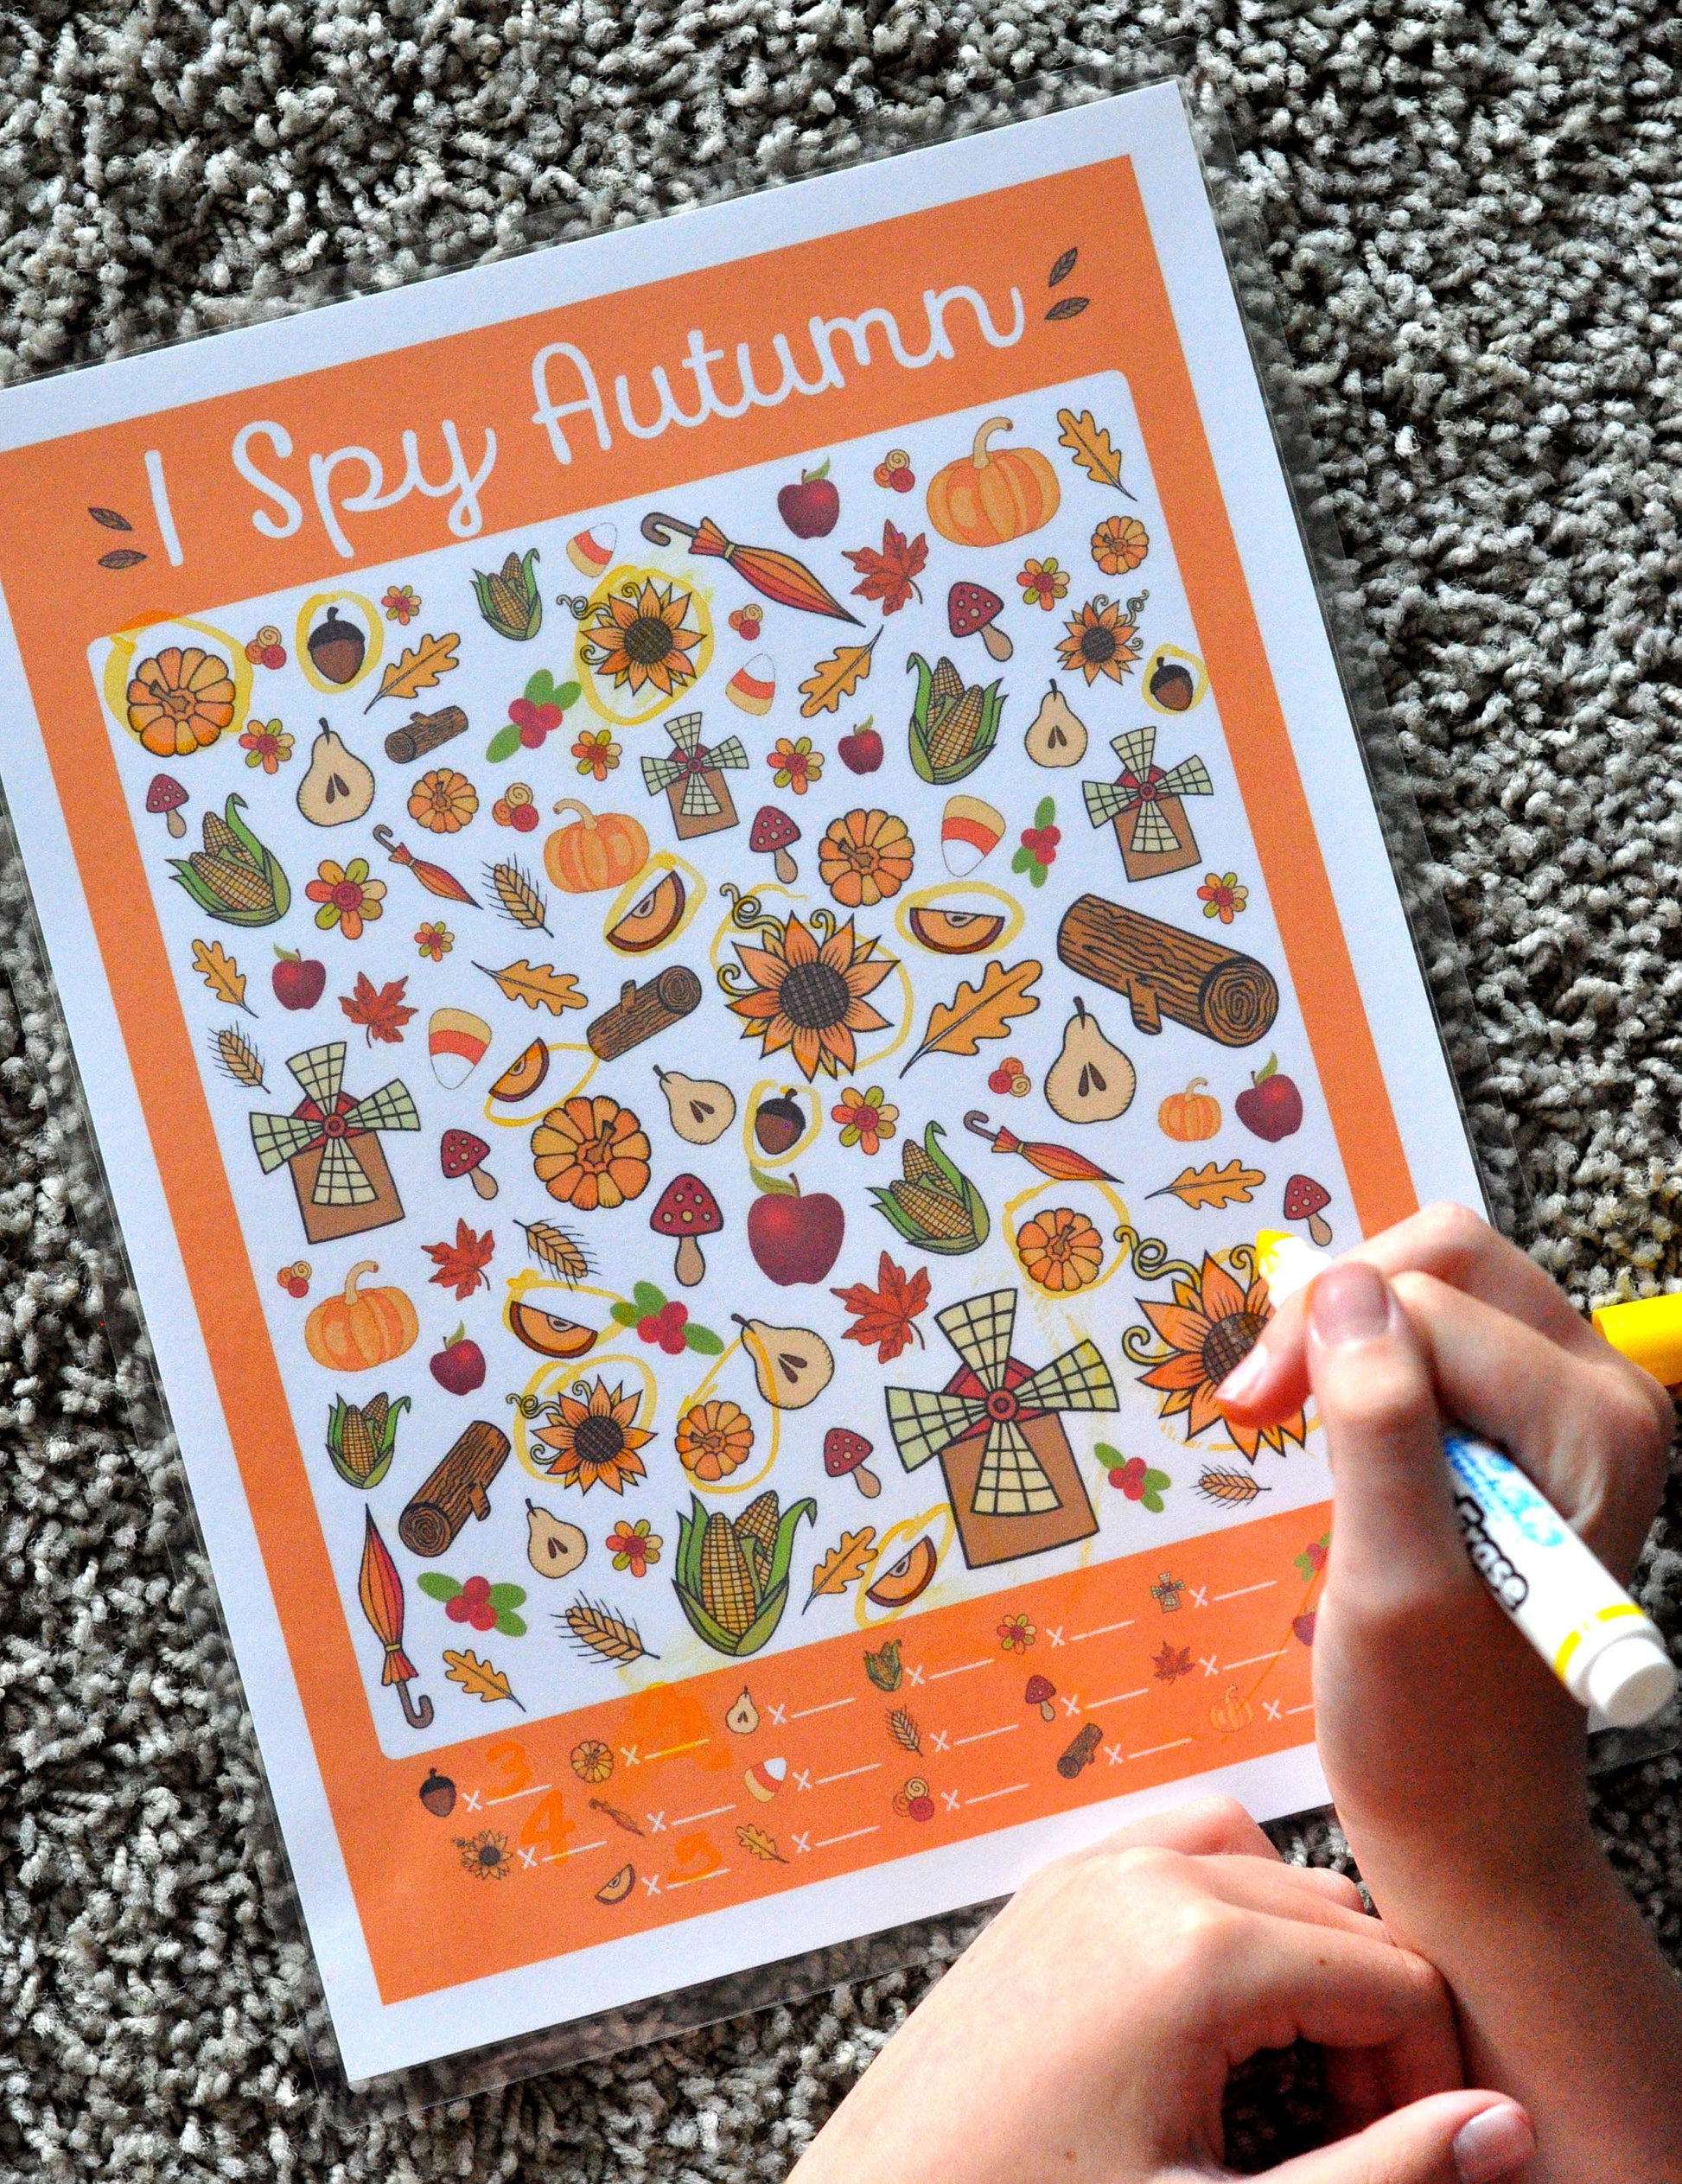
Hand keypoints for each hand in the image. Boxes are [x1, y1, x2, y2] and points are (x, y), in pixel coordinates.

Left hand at [789, 1795, 1532, 2183]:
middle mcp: (1144, 1878)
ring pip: (1270, 1868)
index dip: (1431, 2081)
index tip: (1409, 2155)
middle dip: (1377, 2025)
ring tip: (1294, 2072)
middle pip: (1344, 1919)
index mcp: (1196, 1952)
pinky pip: (1180, 1844)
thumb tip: (1509, 2128)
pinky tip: (1220, 2002)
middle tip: (1353, 2133)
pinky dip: (1230, 1901)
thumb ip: (1380, 2172)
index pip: (1400, 1982)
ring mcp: (1089, 1868)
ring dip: (1309, 1956)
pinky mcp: (1051, 1884)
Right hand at [1216, 1204, 1681, 2178]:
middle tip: (1258, 1402)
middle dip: (1335, 1310)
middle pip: (1445, 1258)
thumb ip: (1380, 1424)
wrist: (1467, 1819)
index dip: (1322, 1335)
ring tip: (1283, 1416)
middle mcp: (1601, 1393)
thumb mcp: (1393, 1580)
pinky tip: (1323, 1428)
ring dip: (1340, 1335)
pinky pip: (1431, 1335)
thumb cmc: (1429, 1728)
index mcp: (1594, 1423)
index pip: (1427, 1299)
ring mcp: (1567, 1406)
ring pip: (1432, 1286)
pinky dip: (1359, 1363)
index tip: (1250, 1414)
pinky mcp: (1524, 1426)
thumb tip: (1342, 1283)